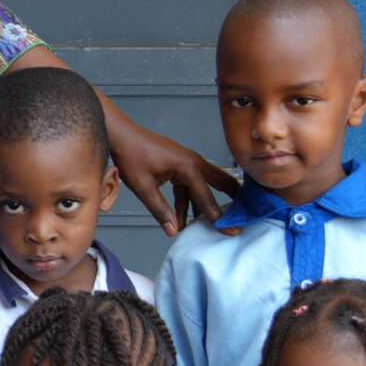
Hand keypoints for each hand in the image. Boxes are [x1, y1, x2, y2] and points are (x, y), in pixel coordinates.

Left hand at [105, 105, 235, 234]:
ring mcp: (188, 162)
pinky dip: (189, 202)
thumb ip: (160, 210)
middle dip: (232, 200)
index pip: (206, 196)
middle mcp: (193, 162)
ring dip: (206, 205)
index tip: (230, 230)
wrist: (122, 136)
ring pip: (206, 186)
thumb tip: (172, 230)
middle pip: (221, 182)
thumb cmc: (131, 156)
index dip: (218, 216)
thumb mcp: (144, 187)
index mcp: (188, 166)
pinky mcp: (179, 166)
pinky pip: (190, 186)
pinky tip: (182, 219)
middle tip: (243, 217)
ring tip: (211, 225)